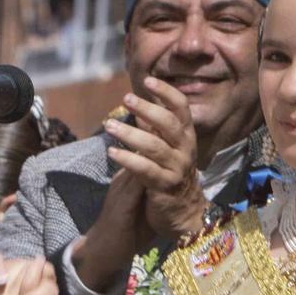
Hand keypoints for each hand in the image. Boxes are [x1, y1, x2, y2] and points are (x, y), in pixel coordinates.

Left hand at [105, 78, 206, 240]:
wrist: (184, 214)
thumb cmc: (172, 176)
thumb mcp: (168, 149)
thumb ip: (156, 129)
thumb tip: (140, 103)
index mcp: (186, 137)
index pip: (181, 108)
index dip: (166, 93)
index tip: (149, 80)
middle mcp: (185, 150)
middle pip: (168, 124)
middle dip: (147, 109)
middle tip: (126, 99)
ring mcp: (177, 168)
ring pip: (154, 146)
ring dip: (130, 134)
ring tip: (109, 126)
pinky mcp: (165, 187)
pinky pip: (146, 170)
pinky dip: (128, 160)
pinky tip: (112, 153)